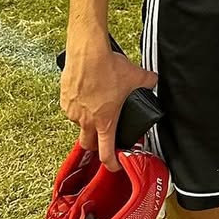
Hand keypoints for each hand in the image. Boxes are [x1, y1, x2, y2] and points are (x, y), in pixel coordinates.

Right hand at [60, 41, 157, 169]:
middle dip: (97, 145)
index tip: (115, 166)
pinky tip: (89, 92)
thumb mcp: (138, 76)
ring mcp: (73, 111)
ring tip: (99, 103)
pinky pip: (72, 109)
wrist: (88, 53)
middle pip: (89, 143)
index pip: (106, 152)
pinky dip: (80, 105)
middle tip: (105, 139)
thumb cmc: (110, 67)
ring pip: (80, 123)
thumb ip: (149, 83)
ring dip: (88, 120)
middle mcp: (86, 120)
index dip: (112, 163)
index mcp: (105, 121)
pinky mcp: (64, 100)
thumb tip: (154, 83)